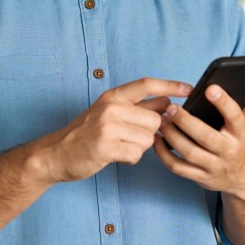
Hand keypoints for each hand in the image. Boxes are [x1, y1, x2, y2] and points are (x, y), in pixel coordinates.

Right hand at [32, 77, 192, 184]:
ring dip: (139, 148)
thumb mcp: (110, 112)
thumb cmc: (86, 133)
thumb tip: (168, 103)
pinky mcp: (106, 147)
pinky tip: (117, 156)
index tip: (189, 89)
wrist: (55, 153)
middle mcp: (111, 107)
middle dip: (150, 133)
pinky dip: (130, 159)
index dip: (171, 86)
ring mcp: (108, 127)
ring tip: (120, 146)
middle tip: (130, 138)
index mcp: (113, 96)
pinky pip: (136, 155)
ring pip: (148, 139)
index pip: (147, 84)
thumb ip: (138, 107)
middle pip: (155, 119)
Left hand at [153, 83, 244, 198]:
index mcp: (241, 133)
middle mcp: (228, 151)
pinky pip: (178, 167)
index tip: (209, 88)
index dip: (223, 102)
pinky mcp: (200, 177)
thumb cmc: (241, 144)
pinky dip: (164, 154)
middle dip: (186, 121)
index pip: (234, 116)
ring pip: (189, 152)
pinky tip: (157, 140)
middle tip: (171, 108)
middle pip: (206, 136)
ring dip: (172, 136)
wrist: (242, 177)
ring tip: (161, 121)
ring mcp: (214, 166)